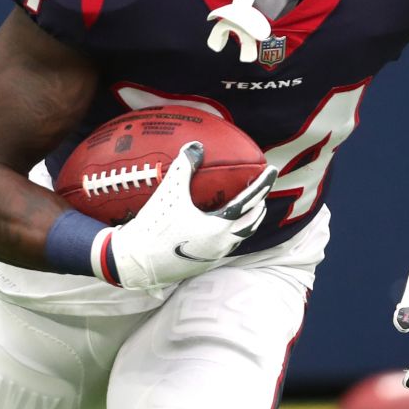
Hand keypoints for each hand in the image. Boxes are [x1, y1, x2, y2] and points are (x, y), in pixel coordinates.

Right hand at [94, 142, 275, 289]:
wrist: (136, 262)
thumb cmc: (154, 226)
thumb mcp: (170, 193)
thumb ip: (185, 167)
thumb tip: (196, 145)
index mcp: (220, 227)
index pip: (250, 201)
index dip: (263, 184)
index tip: (272, 170)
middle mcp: (222, 244)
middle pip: (252, 222)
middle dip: (259, 205)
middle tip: (260, 190)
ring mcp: (214, 256)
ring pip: (241, 237)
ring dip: (248, 221)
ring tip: (247, 208)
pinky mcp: (203, 263)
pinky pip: (226, 245)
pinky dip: (232, 232)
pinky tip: (220, 225)